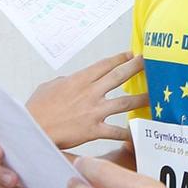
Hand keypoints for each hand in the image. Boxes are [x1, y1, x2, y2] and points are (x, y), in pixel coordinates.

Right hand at [28, 52, 148, 149]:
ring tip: (154, 96)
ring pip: (125, 102)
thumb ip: (65, 81)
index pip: (105, 65)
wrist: (32, 128)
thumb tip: (71, 81)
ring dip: (141, 98)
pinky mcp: (93, 130)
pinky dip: (127, 134)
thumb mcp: (49, 86)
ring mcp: (94, 111)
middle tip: (150, 62)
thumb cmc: (37, 109)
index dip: (120, 58)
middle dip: (136, 67)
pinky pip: (116, 131)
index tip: (132, 54)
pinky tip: (138, 134)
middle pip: (119, 76)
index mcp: (79, 79)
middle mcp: (90, 92)